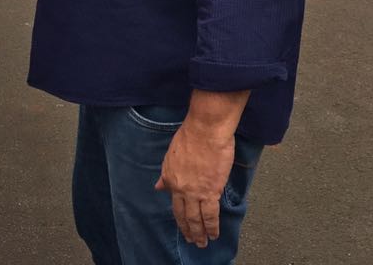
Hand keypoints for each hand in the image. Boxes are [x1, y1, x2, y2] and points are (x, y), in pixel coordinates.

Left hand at [154, 121, 234, 247]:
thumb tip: (158, 186)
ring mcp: (195, 192)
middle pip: (183, 214)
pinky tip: (213, 234)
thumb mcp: (171, 154)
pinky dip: (212, 226)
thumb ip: (166, 173)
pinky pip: (211, 214)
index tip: (182, 222)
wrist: (205, 130)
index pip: (174, 202)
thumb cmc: (191, 135)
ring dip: (199, 233)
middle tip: (192, 240)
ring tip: (202, 242)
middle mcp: (180, 188)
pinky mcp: (211, 191)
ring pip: (196, 218)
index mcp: (169, 177)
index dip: (179, 215)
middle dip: (188, 229)